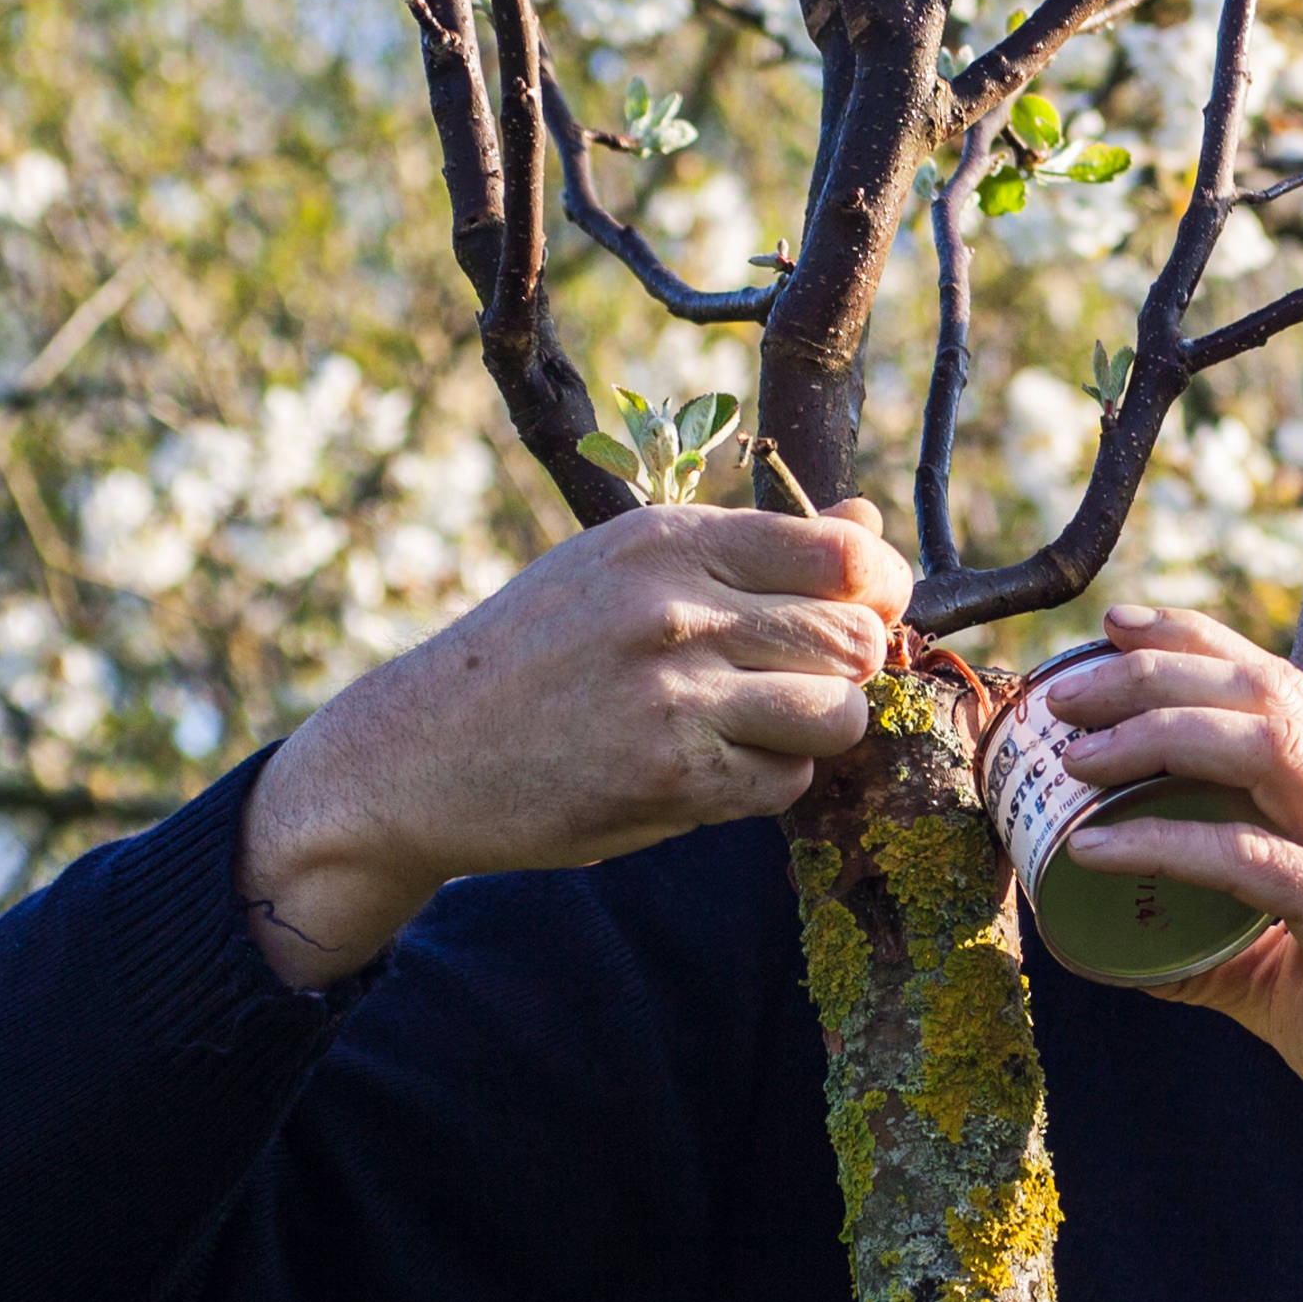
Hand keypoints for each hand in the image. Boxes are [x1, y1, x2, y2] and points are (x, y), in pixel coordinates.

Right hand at [238, 499, 908, 987]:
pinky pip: (785, 783)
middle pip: (853, 637)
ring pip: (837, 715)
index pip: (841, 553)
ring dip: (816, 728)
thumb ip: (752, 546)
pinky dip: (767, 781)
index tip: (866, 609)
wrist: (423, 752)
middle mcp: (676, 609)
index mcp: (669, 540)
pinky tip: (711, 765)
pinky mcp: (672, 777)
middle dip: (850, 665)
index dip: (879, 587)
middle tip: (804, 676)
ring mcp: (675, 697)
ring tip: (758, 724)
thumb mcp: (625, 565)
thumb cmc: (539, 651)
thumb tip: (868, 518)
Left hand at [1051, 605, 1302, 1301]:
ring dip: (1159, 734)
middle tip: (1064, 694)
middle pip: (1263, 694)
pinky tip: (1094, 848)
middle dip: (1156, 674)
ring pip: (1268, 747)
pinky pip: (1252, 860)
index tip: (1116, 628)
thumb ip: (1208, 946)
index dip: (1196, 641)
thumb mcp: (1281, 978)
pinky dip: (1165, 842)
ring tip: (1075, 755)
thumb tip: (1108, 944)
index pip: (1278, 686)